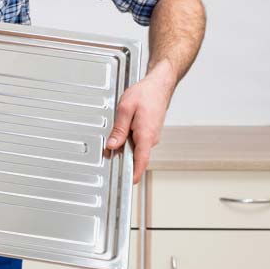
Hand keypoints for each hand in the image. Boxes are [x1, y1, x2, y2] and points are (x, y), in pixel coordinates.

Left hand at [106, 61, 177, 184]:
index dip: (135, 174)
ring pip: (136, 147)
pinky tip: (123, 129)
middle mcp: (152, 138)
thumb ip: (118, 129)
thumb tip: (112, 145)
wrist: (160, 85)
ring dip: (125, 145)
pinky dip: (129, 139)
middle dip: (123, 157)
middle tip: (109, 154)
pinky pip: (138, 141)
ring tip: (115, 136)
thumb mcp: (125, 109)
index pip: (141, 161)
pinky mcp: (150, 132)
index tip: (129, 183)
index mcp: (146, 135)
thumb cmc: (145, 94)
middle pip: (136, 156)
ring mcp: (152, 136)